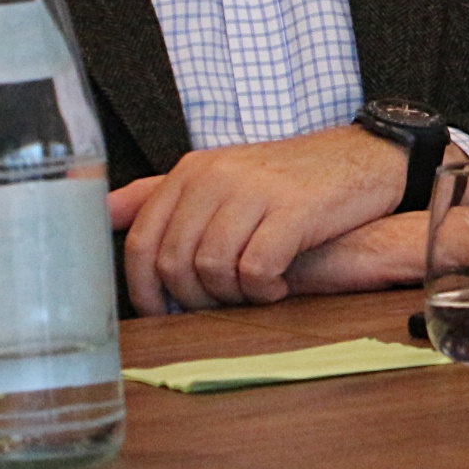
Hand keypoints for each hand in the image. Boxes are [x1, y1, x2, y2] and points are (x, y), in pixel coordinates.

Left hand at [107, 124, 409, 311]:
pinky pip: (255, 270)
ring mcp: (254, 192)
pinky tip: (278, 286)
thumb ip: (161, 194)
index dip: (145, 288)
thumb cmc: (291, 177)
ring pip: (212, 270)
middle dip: (194, 298)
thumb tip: (102, 212)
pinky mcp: (293, 211)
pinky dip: (262, 291)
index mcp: (193, 170)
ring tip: (254, 292)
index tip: (163, 311)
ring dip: (231, 296)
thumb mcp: (223, 176)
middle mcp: (217, 176)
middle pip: (175, 262)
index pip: (142, 241)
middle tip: (223, 302)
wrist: (366, 156)